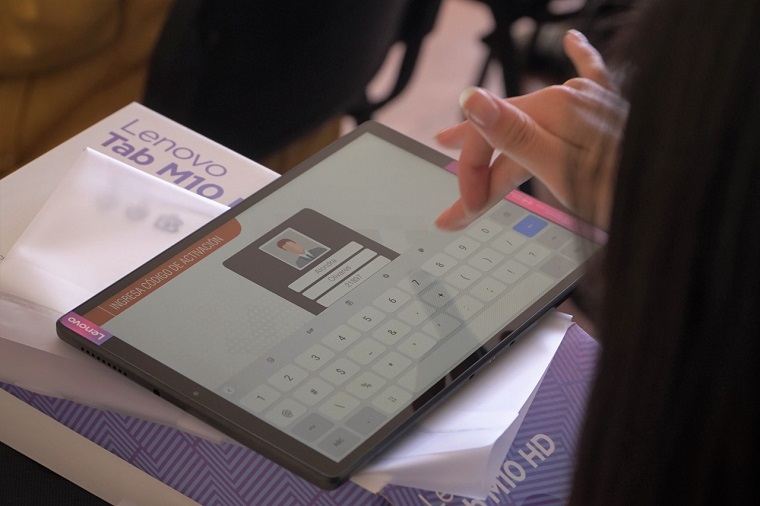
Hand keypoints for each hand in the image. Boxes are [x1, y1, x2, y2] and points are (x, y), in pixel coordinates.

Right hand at [434, 30, 627, 230]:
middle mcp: (571, 99)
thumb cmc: (626, 192)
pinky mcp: (612, 112)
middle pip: (508, 132)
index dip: (472, 172)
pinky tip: (573, 43)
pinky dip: (578, 60)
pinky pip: (592, 76)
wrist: (685, 194)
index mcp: (554, 109)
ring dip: (506, 154)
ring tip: (484, 172)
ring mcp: (592, 103)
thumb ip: (515, 133)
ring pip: (534, 125)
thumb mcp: (561, 171)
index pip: (490, 132)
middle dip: (482, 173)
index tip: (468, 210)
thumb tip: (472, 99)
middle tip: (462, 210)